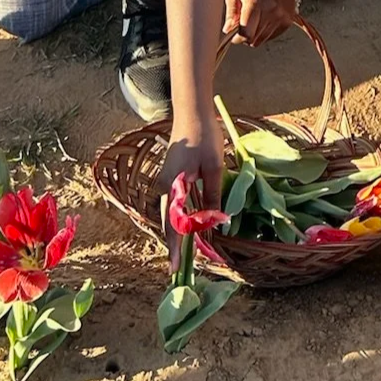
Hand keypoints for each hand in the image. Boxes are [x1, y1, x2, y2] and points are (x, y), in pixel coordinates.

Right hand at [158, 116, 224, 266]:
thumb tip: (216, 222)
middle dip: (176, 243)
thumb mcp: (214, 168)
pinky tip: (190, 223)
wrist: (192, 112)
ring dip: (179, 230)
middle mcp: (164, 186)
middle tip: (181, 265)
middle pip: (169, 221)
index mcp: (172, 186)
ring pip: (171, 212)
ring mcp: (166, 180)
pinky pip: (175, 202)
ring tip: (187, 250)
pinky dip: (181, 215)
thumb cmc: (204, 138)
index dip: (174, 248)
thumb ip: (213, 196)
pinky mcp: (172, 175)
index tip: (174, 268)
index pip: (172, 224)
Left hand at [224, 0, 299, 47]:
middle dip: (244, 35)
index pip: (246, 32)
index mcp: (254, 1)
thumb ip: (230, 11)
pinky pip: (269, 38)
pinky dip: (264, 32)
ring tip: (254, 20)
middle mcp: (270, 10)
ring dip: (254, 34)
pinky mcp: (287, 22)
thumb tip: (228, 29)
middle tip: (243, 23)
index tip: (234, 34)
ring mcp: (280, 17)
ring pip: (260, 40)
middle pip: (252, 39)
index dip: (237, 38)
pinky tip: (264, 20)